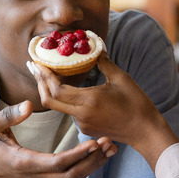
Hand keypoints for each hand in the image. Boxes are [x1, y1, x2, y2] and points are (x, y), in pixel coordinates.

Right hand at [0, 100, 115, 177]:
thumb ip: (9, 115)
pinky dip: (87, 166)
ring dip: (94, 164)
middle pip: (73, 174)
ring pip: (74, 177)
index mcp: (25, 163)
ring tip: (110, 148)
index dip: (78, 154)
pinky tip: (99, 154)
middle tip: (109, 143)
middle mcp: (38, 176)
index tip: (94, 142)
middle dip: (93, 160)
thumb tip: (29, 105)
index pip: (58, 163)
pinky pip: (70, 175)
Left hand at [27, 54, 178, 165]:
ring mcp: (82, 124)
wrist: (145, 131)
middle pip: (49, 101)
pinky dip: (63, 98)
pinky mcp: (86, 128)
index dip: (44, 76)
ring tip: (46, 73)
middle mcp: (81, 115)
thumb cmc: (136, 103)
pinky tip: (65, 87)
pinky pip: (69, 111)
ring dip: (50, 90)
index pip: (56, 90)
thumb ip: (104, 61)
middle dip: (39, 82)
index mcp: (88, 102)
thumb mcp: (121, 78)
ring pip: (58, 106)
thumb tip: (94, 46)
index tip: (37, 62)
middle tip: (33, 66)